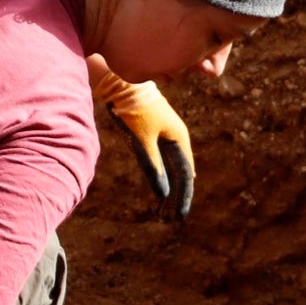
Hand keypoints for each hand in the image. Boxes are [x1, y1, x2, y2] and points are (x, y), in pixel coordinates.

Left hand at [92, 59, 193, 217]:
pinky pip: (162, 162)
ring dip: (169, 190)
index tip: (179, 216)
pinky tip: (164, 190)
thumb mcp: (142, 139)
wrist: (120, 84)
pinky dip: (161, 178)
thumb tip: (162, 190)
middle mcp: (176, 139)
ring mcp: (165, 137)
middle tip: (171, 220)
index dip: (183, 197)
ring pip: (171, 169)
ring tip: (166, 211)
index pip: (185, 175)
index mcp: (179, 139)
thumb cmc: (132, 110)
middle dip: (177, 198)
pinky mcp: (153, 136)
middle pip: (180, 174)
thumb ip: (152, 164)